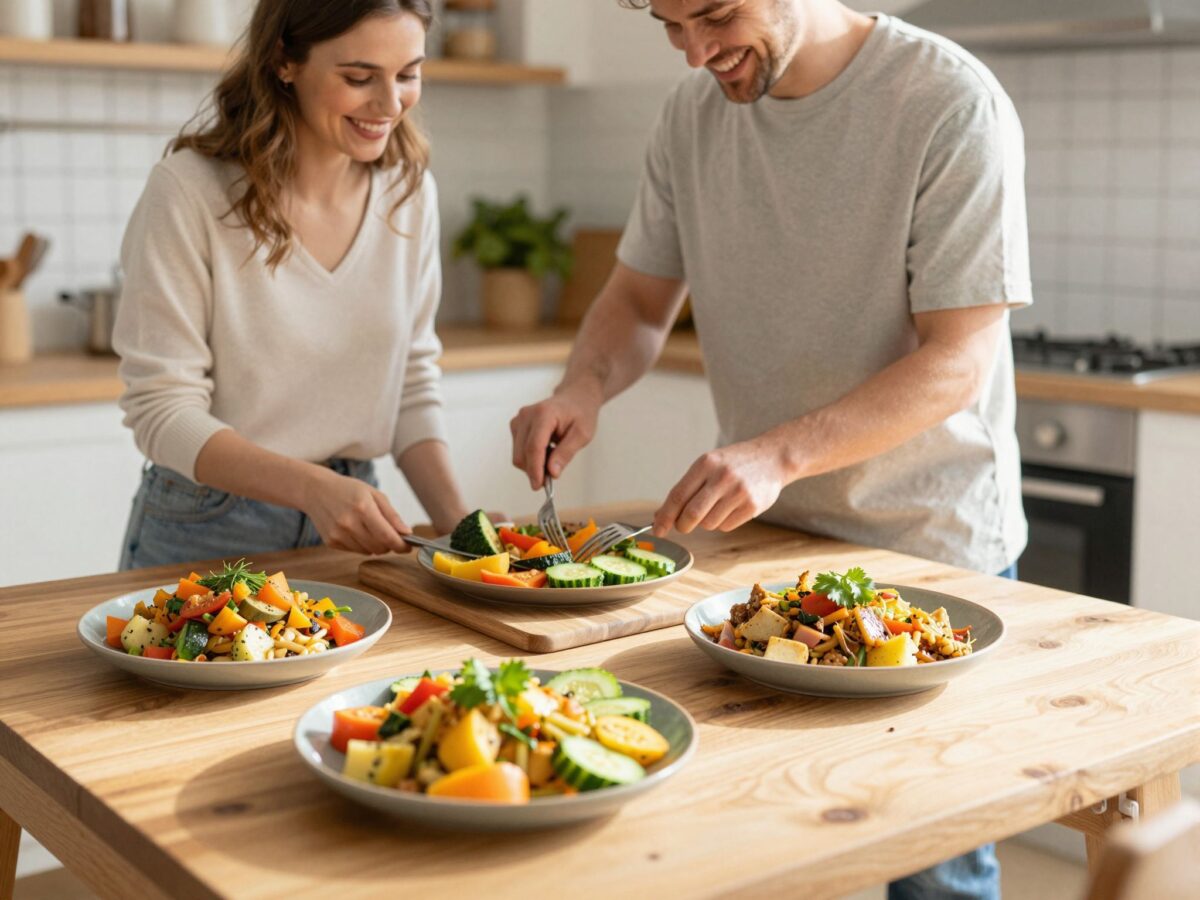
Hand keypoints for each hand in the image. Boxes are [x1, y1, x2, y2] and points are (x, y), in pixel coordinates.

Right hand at [300, 468, 412, 554]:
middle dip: (389, 544)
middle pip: (379, 547)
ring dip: (375, 545)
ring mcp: (338, 534)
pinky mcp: (331, 542)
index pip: (387, 536)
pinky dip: (361, 544)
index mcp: (363, 508)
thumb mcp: (374, 494)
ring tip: (369, 528)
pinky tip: (355, 529)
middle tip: (390, 534)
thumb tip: (407, 533)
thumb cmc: (348, 490)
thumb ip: (392, 515)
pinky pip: (355, 551)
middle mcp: (349, 523)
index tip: (408, 547)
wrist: (316, 490)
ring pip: (368, 551)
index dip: (401, 545)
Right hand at [510, 383, 601, 488]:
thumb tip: (552, 473)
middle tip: (554, 474)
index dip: (535, 469)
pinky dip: (531, 458)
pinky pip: (519, 450)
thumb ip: (566, 453)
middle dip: (535, 470)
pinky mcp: (516, 426)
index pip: (534, 447)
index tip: (539, 486)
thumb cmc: (581, 413)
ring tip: (553, 455)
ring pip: (518, 455)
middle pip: (522, 454)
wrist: (575, 397)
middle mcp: (526, 415)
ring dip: (533, 464)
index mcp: (544, 414)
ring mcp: (518, 420)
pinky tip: (546, 450)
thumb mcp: (582, 435)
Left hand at [654, 438, 788, 535]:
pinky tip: (732, 507)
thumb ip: (687, 488)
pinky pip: (726, 526)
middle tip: (683, 526)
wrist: (772, 457)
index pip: (678, 496)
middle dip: (682, 525)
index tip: (657, 530)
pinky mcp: (752, 506)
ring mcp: (738, 492)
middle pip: (691, 515)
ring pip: (708, 524)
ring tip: (717, 505)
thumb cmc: (733, 463)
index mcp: (706, 464)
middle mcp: (721, 477)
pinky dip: (723, 523)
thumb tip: (662, 515)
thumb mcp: (709, 464)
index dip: (664, 516)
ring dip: (706, 522)